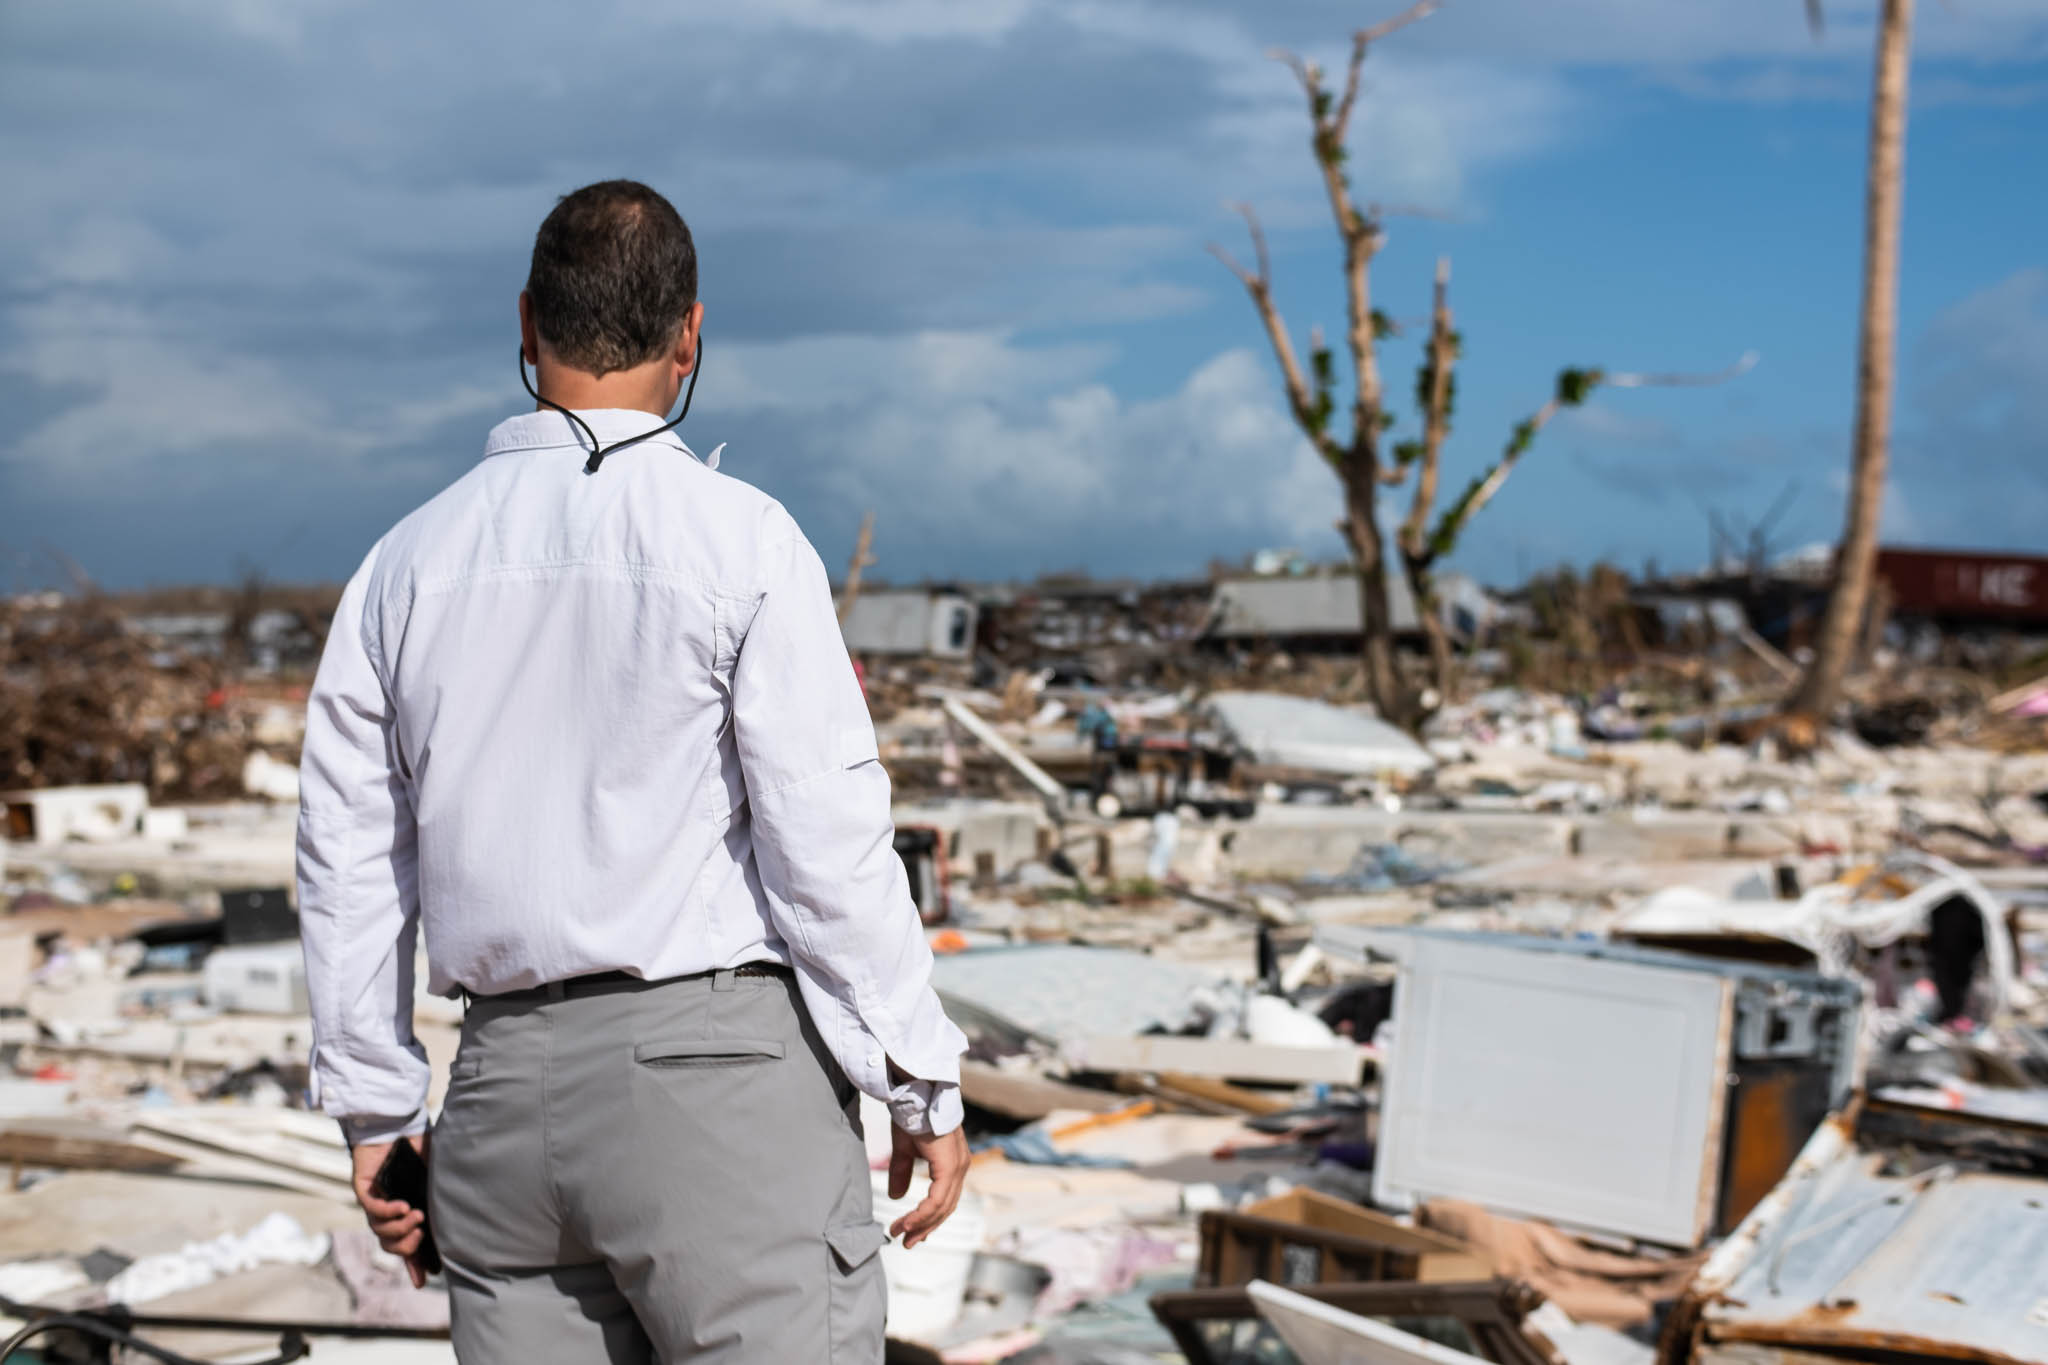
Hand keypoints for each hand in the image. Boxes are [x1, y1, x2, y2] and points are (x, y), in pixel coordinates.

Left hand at [351, 1133, 429, 1287]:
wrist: (398, 1121)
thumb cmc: (418, 1144)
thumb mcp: (435, 1175)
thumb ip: (441, 1193)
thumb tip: (463, 1211)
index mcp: (407, 1208)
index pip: (408, 1242)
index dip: (414, 1263)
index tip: (423, 1279)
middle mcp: (389, 1209)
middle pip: (390, 1244)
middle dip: (406, 1246)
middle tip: (421, 1233)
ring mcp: (375, 1200)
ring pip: (380, 1231)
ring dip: (399, 1228)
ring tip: (415, 1215)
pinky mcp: (364, 1189)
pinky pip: (372, 1210)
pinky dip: (388, 1212)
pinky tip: (403, 1206)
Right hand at [886, 1123, 967, 1249]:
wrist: (916, 1093)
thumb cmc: (912, 1115)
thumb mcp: (905, 1149)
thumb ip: (903, 1172)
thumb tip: (897, 1196)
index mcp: (953, 1162)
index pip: (945, 1199)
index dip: (928, 1218)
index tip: (911, 1231)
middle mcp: (961, 1166)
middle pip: (946, 1208)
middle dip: (925, 1227)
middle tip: (907, 1242)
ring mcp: (958, 1166)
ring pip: (943, 1207)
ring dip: (921, 1224)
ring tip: (902, 1235)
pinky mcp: (950, 1166)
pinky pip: (937, 1199)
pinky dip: (922, 1214)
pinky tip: (907, 1223)